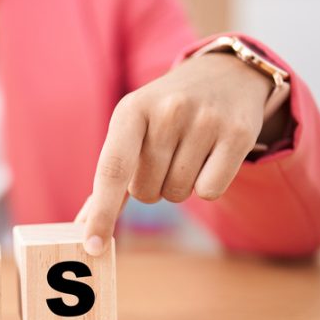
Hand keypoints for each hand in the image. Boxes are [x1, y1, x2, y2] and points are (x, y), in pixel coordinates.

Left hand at [79, 52, 286, 255]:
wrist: (225, 74)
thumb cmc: (165, 113)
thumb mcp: (132, 128)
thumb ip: (109, 177)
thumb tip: (82, 227)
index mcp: (131, 110)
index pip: (112, 170)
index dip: (101, 213)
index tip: (92, 245)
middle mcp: (168, 111)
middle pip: (146, 192)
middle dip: (151, 187)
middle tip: (164, 157)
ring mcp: (205, 120)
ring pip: (178, 194)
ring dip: (178, 186)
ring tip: (188, 152)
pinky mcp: (238, 134)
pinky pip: (210, 191)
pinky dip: (208, 185)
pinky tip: (212, 157)